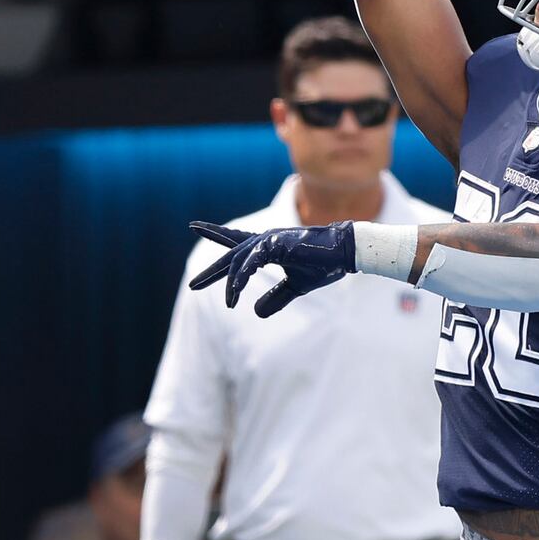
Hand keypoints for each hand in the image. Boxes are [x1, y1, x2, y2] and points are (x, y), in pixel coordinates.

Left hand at [188, 219, 356, 316]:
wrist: (345, 252)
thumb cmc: (324, 265)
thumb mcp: (296, 288)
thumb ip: (276, 298)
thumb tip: (257, 313)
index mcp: (268, 248)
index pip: (235, 243)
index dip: (215, 235)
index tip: (194, 226)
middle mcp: (264, 241)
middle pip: (230, 256)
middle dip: (211, 273)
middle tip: (193, 285)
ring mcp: (269, 240)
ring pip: (238, 262)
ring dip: (230, 283)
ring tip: (228, 303)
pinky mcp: (275, 244)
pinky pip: (251, 262)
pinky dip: (241, 278)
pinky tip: (235, 293)